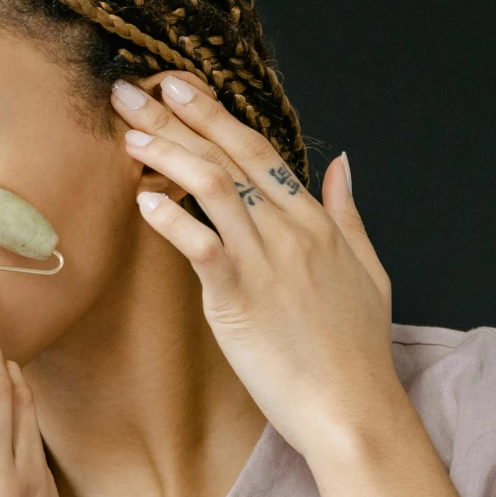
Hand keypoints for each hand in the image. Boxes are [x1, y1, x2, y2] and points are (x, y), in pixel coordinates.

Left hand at [114, 72, 406, 465]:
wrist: (354, 410)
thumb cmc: (357, 351)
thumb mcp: (369, 271)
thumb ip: (348, 214)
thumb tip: (341, 165)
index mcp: (317, 222)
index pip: (259, 151)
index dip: (215, 114)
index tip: (178, 86)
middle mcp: (291, 231)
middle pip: (228, 157)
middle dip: (178, 117)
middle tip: (134, 88)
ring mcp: (266, 262)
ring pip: (212, 188)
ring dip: (166, 154)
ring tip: (127, 134)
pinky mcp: (240, 299)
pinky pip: (202, 246)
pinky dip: (172, 220)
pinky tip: (142, 199)